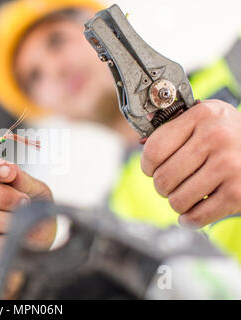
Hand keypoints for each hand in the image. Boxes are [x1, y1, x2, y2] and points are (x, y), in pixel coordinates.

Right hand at [0, 151, 53, 289]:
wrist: (37, 251)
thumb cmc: (31, 217)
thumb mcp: (35, 193)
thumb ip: (21, 180)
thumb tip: (10, 170)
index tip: (10, 172)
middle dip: (1, 194)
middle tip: (23, 203)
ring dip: (3, 219)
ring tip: (20, 225)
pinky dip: (3, 243)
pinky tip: (14, 242)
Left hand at [141, 100, 240, 228]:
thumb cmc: (231, 135)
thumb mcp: (207, 119)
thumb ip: (176, 129)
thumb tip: (141, 144)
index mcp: (202, 115)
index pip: (154, 149)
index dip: (147, 166)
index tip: (152, 170)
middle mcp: (216, 137)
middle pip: (163, 178)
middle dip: (163, 187)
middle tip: (172, 185)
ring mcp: (229, 165)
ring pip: (177, 200)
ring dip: (177, 203)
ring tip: (186, 196)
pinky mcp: (238, 192)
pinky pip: (197, 216)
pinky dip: (190, 220)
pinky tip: (191, 215)